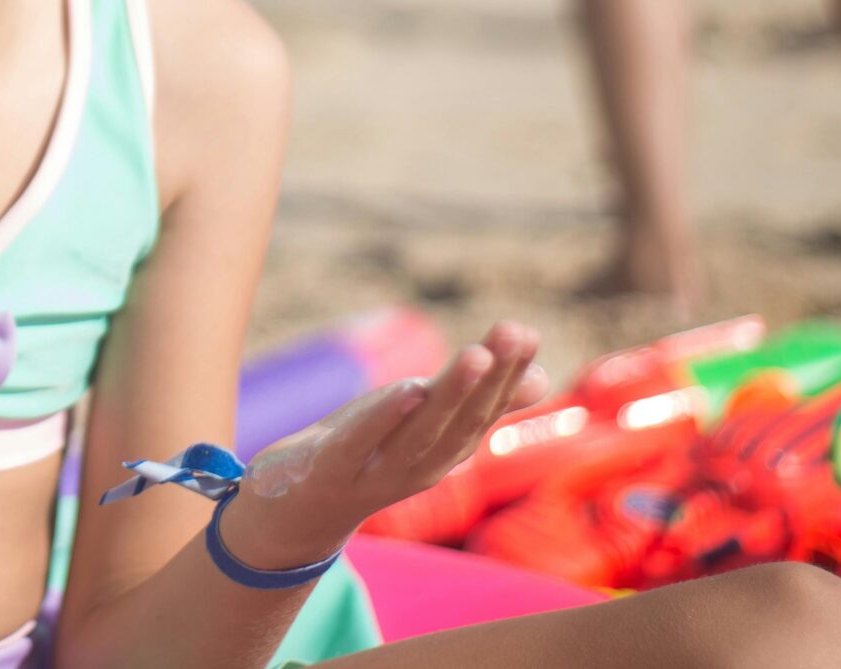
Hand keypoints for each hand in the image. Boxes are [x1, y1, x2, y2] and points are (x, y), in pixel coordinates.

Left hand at [219, 322, 544, 569]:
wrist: (296, 508)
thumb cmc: (367, 453)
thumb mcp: (423, 422)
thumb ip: (476, 402)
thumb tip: (544, 376)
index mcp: (442, 451)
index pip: (482, 410)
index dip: (507, 373)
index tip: (527, 331)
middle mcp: (420, 466)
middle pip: (460, 421)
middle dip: (491, 378)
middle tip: (516, 332)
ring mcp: (377, 472)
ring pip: (420, 433)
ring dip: (451, 394)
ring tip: (477, 354)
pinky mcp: (332, 469)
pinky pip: (361, 445)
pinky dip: (384, 420)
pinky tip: (407, 391)